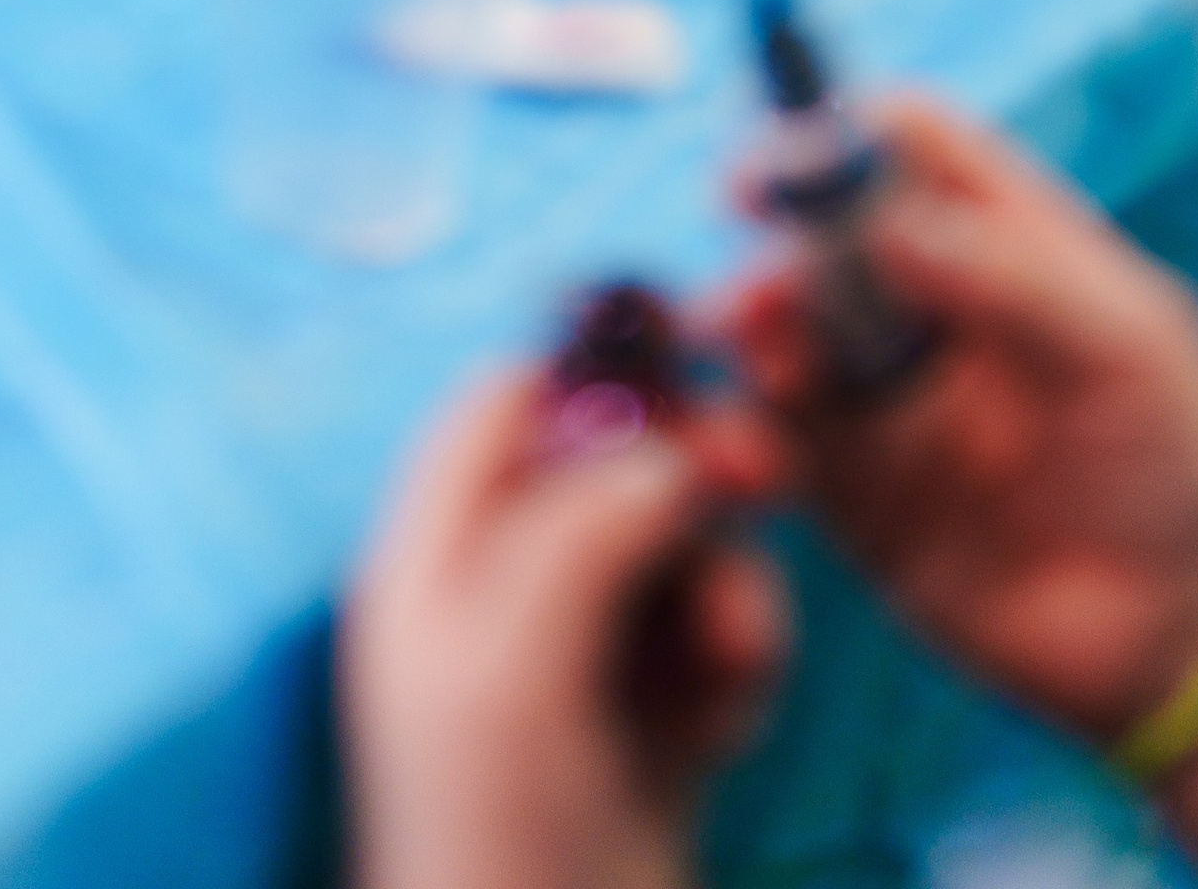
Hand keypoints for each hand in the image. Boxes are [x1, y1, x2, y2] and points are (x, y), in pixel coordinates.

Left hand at [343, 367, 785, 888]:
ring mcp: (576, 670)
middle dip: (690, 473)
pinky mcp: (648, 736)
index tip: (693, 361)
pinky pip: (714, 646)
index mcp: (432, 567)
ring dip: (727, 585)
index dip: (593, 372)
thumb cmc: (500, 836)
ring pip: (679, 555)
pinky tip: (733, 720)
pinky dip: (740, 664)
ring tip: (737, 656)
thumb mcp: (512, 664)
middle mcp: (497, 602)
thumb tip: (663, 454)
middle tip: (766, 477)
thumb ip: (576, 531)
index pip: (504, 405)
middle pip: (608, 467)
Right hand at [716, 94, 1197, 748]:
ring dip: (752, 333)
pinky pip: (778, 448)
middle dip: (776, 245)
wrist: (1192, 638)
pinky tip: (747, 453)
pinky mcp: (858, 496)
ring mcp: (891, 399)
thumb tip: (882, 221)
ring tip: (764, 366)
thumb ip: (1008, 278)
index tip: (775, 169)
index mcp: (1007, 240)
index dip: (833, 134)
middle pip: (824, 235)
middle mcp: (933, 306)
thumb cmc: (1184, 462)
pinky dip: (744, 435)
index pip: (906, 146)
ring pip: (787, 334)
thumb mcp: (1124, 347)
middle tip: (758, 293)